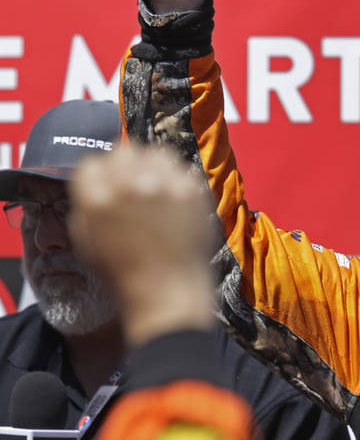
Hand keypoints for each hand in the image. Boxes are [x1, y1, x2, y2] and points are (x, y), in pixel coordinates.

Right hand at [67, 144, 215, 347]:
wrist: (168, 289)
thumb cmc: (124, 272)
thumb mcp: (87, 240)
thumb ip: (87, 203)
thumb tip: (95, 181)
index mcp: (97, 198)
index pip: (91, 163)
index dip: (98, 175)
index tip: (106, 184)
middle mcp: (130, 185)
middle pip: (123, 151)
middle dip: (124, 165)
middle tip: (132, 183)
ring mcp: (165, 185)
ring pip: (155, 152)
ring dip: (152, 165)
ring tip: (155, 186)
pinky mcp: (192, 190)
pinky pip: (181, 168)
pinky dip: (177, 178)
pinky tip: (174, 197)